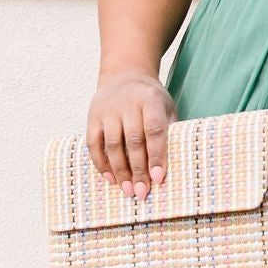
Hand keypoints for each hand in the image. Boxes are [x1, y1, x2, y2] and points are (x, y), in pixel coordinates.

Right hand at [87, 69, 175, 196]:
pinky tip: (111, 179)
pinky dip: (101, 163)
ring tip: (128, 190)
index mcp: (150, 99)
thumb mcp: (166, 106)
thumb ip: (171, 129)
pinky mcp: (93, 116)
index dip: (156, 155)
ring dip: (120, 171)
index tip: (158, 178)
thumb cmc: (151, 98)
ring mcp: (108, 110)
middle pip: (133, 141)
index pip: (154, 130)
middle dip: (138, 170)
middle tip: (142, 192)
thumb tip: (174, 164)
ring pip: (112, 145)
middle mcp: (128, 103)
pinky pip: (94, 144)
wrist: (124, 74)